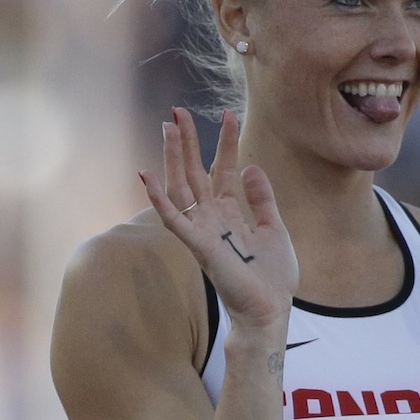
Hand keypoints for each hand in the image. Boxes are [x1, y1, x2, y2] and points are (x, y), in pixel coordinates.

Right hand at [140, 108, 298, 327]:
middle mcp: (211, 219)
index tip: (228, 114)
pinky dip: (158, 198)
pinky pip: (172, 219)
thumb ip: (261, 199)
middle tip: (179, 110)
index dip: (225, 143)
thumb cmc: (273, 278)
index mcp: (230, 214)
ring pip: (180, 187)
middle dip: (188, 142)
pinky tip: (146, 174)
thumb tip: (250, 167)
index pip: (222, 170)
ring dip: (172, 157)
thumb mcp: (274, 229)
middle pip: (194, 172)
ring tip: (168, 127)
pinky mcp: (197, 245)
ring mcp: (202, 231)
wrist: (270, 309)